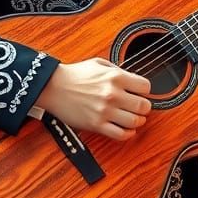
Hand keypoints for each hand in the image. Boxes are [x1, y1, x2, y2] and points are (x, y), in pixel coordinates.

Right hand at [35, 57, 151, 139]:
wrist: (52, 86)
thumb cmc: (75, 75)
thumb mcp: (100, 63)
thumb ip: (119, 71)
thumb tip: (134, 80)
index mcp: (115, 77)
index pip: (146, 87)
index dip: (145, 90)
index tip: (141, 93)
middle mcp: (112, 94)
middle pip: (144, 106)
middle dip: (144, 107)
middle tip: (140, 107)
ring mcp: (105, 111)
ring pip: (135, 122)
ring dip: (138, 121)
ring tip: (134, 118)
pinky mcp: (96, 125)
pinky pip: (120, 134)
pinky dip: (128, 133)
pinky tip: (127, 129)